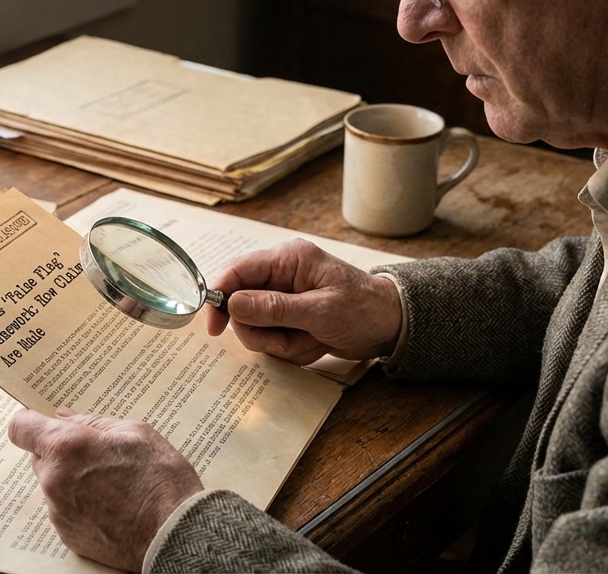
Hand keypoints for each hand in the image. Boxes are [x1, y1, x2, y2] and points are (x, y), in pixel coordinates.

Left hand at [7, 408, 202, 571]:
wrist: (174, 534)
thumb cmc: (160, 479)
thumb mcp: (134, 432)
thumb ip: (92, 422)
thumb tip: (63, 418)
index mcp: (66, 447)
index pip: (20, 428)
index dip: (30, 422)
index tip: (43, 423)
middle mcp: (54, 480)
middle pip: (39, 457)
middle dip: (60, 452)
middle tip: (96, 455)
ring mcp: (58, 512)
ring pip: (53, 484)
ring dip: (71, 480)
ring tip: (111, 484)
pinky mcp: (67, 535)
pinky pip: (64, 510)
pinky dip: (80, 505)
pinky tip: (110, 505)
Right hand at [205, 238, 402, 364]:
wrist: (391, 326)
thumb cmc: (363, 310)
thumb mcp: (319, 311)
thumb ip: (274, 308)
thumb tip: (233, 303)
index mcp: (287, 259)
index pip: (236, 271)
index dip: (219, 297)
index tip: (216, 327)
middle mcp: (280, 275)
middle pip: (241, 305)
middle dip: (262, 331)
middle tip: (288, 340)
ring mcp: (284, 298)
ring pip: (255, 327)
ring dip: (280, 343)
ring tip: (310, 341)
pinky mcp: (289, 317)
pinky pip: (271, 337)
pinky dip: (291, 348)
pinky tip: (314, 343)